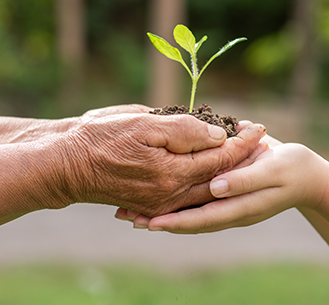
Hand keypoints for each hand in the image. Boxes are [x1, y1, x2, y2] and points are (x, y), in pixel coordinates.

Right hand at [47, 113, 265, 216]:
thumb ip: (185, 131)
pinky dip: (206, 183)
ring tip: (245, 156)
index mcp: (173, 173)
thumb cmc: (101, 138)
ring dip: (228, 172)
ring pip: (206, 189)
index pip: (221, 157)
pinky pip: (188, 197)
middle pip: (220, 178)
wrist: (66, 166)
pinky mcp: (151, 205)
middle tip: (262, 143)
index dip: (243, 141)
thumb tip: (218, 136)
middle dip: (243, 159)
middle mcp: (171, 195)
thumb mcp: (144, 123)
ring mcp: (161, 203)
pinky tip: (213, 172)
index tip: (260, 128)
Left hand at [120, 141, 328, 232]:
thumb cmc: (292, 169)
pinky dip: (173, 198)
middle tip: (126, 217)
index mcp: (239, 209)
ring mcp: (226, 203)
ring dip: (160, 210)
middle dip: (157, 219)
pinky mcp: (225, 192)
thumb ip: (244, 180)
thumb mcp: (270, 170)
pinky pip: (195, 199)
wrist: (309, 174)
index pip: (200, 220)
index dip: (174, 222)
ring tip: (131, 208)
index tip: (148, 224)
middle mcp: (228, 210)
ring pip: (187, 211)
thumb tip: (214, 189)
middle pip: (187, 220)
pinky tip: (156, 192)